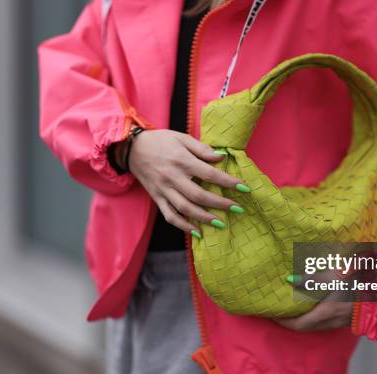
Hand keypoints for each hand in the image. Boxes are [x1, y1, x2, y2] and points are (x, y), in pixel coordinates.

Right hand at [127, 129, 245, 233]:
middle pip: (199, 195)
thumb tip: (221, 157)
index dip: (227, 182)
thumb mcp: (181, 138)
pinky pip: (170, 215)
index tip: (243, 188)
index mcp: (181, 160)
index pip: (209, 173)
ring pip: (185, 208)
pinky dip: (183, 226)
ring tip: (221, 224)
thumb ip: (202, 148)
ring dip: (204, 218)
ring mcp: (164, 190)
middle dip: (220, 204)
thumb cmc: (161, 141)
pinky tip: (197, 233)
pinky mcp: (157, 198)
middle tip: (237, 209)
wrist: (132, 148)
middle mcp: (172, 177)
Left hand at [275, 270, 353, 330]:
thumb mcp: (334, 274)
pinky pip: (326, 323)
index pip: (299, 324)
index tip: (271, 315)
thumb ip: (311, 278)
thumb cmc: (361, 276)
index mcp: (329, 311)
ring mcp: (344, 321)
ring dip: (302, 321)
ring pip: (317, 327)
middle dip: (290, 322)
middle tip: (277, 312)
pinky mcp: (350, 318)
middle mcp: (335, 321)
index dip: (283, 322)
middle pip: (306, 328)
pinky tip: (311, 308)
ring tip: (291, 309)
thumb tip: (289, 279)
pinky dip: (314, 318)